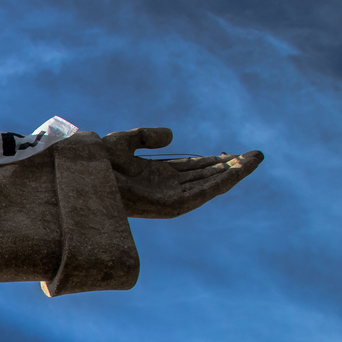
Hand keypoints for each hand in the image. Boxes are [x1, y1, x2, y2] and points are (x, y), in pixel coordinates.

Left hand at [101, 127, 262, 218]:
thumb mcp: (125, 141)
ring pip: (210, 185)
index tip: (235, 153)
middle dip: (231, 166)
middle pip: (206, 176)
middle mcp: (166, 188)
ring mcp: (169, 198)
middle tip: (255, 155)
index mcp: (157, 176)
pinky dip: (221, 182)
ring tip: (255, 160)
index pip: (194, 169)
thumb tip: (173, 136)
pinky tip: (237, 170)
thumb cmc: (97, 162)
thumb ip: (148, 136)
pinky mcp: (171, 206)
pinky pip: (203, 193)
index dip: (215, 161)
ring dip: (233, 173)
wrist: (86, 176)